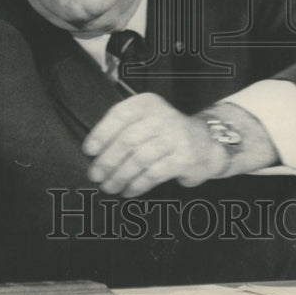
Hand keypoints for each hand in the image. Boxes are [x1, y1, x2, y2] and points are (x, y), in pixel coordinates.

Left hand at [82, 93, 223, 197]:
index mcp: (148, 103)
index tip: (89, 150)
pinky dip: (137, 184)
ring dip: (120, 176)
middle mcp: (162, 116)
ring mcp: (175, 137)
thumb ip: (123, 129)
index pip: (120, 114)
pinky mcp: (184, 158)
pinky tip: (128, 190)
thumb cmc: (165, 132)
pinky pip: (154, 173)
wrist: (206, 142)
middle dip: (108, 160)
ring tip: (109, 186)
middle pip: (128, 139)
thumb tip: (94, 153)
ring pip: (139, 159)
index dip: (102, 133)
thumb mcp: (146, 119)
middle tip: (95, 175)